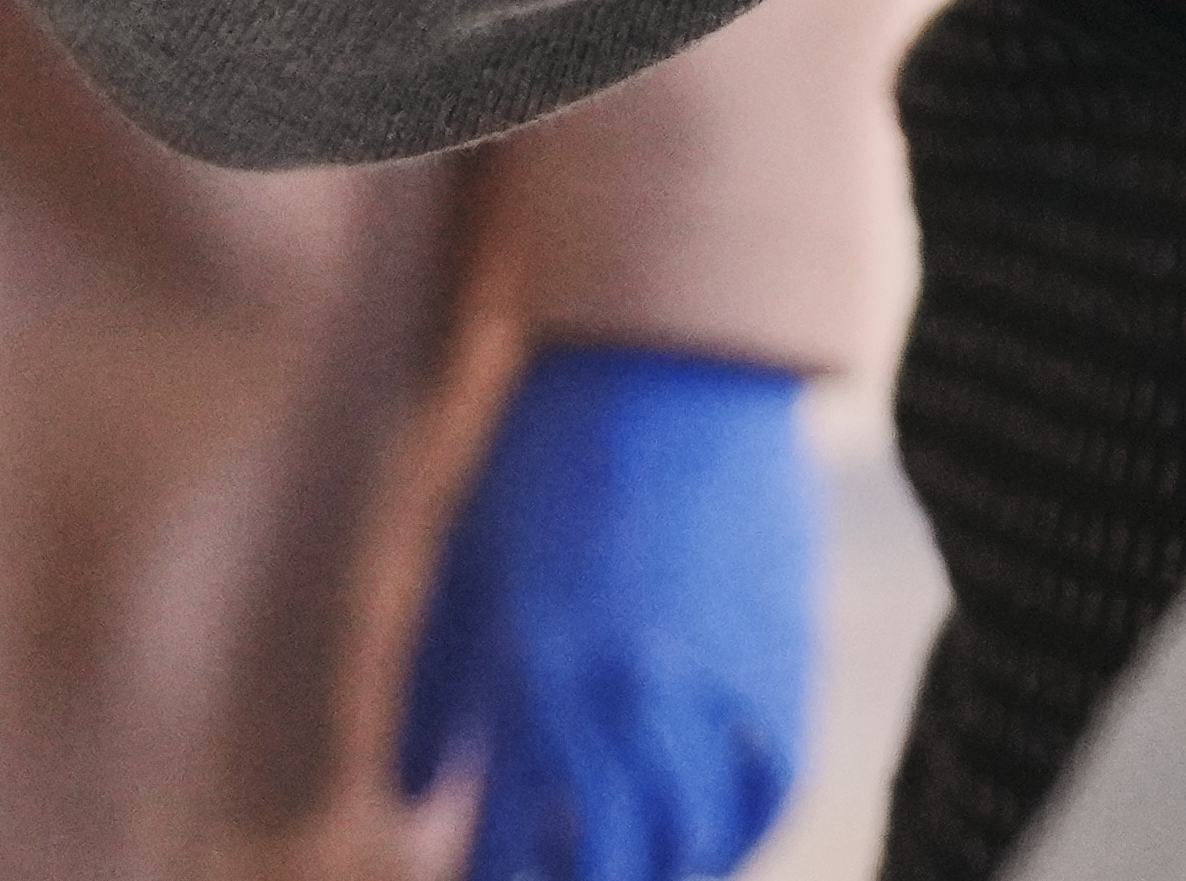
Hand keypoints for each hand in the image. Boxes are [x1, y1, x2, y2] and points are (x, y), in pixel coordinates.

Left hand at [395, 342, 823, 880]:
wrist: (670, 357)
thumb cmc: (544, 458)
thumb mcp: (465, 564)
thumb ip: (430, 689)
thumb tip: (405, 798)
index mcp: (530, 674)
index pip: (506, 847)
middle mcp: (623, 694)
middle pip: (608, 865)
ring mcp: (711, 682)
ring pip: (694, 843)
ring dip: (661, 876)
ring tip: (632, 872)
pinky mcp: (780, 659)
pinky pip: (769, 789)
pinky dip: (740, 833)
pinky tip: (711, 840)